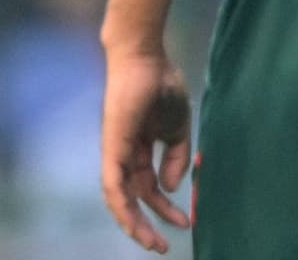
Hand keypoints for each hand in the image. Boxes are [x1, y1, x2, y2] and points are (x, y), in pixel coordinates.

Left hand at [100, 51, 192, 253]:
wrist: (146, 58)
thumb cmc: (161, 85)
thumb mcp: (177, 129)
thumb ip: (176, 158)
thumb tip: (172, 188)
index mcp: (141, 149)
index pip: (150, 188)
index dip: (166, 208)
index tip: (186, 222)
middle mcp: (125, 154)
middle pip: (133, 198)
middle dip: (148, 225)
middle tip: (163, 247)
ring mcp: (115, 151)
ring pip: (119, 198)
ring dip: (133, 223)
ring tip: (151, 242)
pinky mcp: (111, 146)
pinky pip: (111, 183)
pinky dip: (120, 204)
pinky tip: (131, 221)